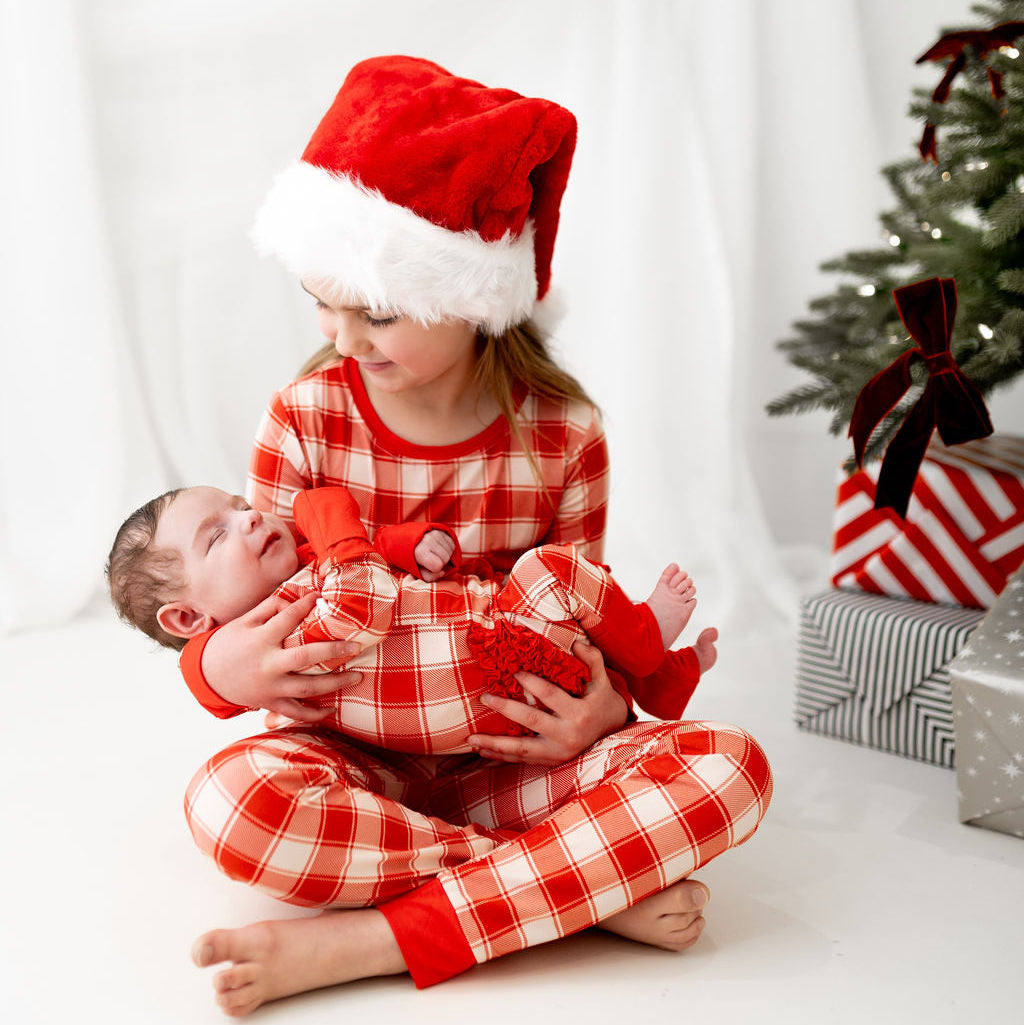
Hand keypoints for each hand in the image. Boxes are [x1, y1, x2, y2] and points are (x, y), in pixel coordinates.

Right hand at [201, 591, 360, 721]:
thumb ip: (270, 609)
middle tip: (356, 646)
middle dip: (333, 651)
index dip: (305, 606)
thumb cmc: (228, 644)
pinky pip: (297, 712)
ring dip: (335, 683)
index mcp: (261, 640)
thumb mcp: (244, 622)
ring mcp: (270, 687)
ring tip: (357, 676)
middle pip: (306, 657)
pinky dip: (316, 713)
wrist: (205, 676)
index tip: (322, 597)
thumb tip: (298, 598)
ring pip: (308, 688)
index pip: (288, 619)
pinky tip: (333, 708)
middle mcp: (268, 665)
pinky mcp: (270, 703)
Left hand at [414, 529, 455, 581]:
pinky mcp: (440, 530)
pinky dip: (447, 549)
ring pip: (450, 551)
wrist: (405, 541)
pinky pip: (451, 544)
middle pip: (446, 558)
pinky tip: (439, 549)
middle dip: (441, 562)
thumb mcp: (417, 572)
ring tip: (435, 554)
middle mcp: (427, 540)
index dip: (435, 569)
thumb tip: (442, 572)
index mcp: (419, 552)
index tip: (428, 566)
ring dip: (445, 556)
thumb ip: (430, 577)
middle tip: (432, 561)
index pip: (438, 566)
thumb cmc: (413, 559)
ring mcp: (435, 533)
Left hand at [467, 642, 628, 765]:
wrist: (613, 735)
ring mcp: (558, 753)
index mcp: (579, 713)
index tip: (513, 672)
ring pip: (521, 749)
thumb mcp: (602, 681)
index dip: (531, 683)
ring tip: (471, 739)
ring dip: (494, 745)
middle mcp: (568, 736)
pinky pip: (522, 760)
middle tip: (484, 698)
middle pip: (531, 720)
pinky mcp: (550, 762)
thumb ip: (592, 660)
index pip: (550, 695)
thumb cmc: (602, 702)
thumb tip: (577, 643)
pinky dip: (501, 758)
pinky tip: (482, 752)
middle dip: (506, 709)